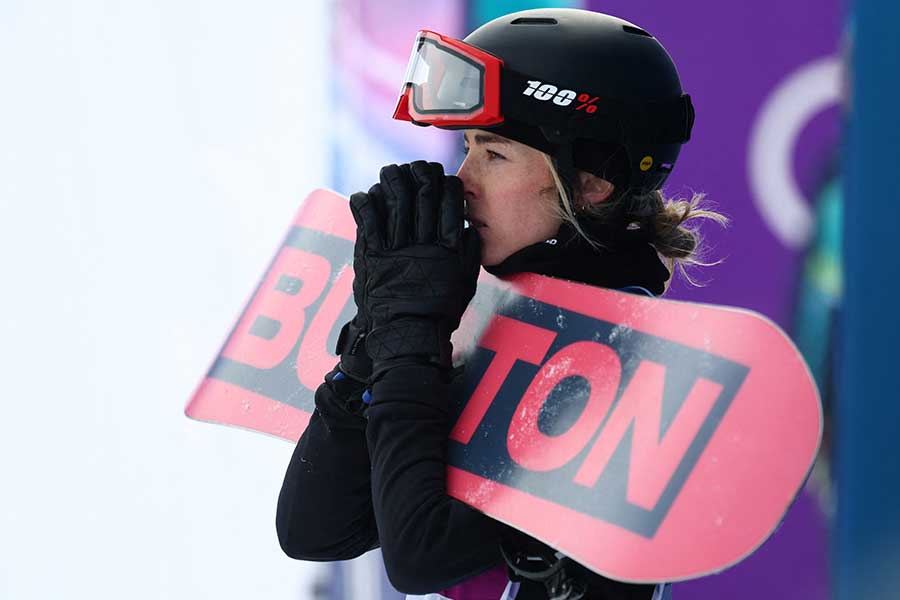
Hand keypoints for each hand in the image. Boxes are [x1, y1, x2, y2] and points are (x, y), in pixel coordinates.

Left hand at [349, 161, 480, 375]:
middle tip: (416, 167)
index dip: (445, 185)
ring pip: (394, 202)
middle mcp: (423, 244)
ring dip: (391, 182)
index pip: (449, 204)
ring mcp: (396, 248)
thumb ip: (468, 254)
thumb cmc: (439, 314)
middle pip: (422, 196)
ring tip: (390, 172)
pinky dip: (365, 204)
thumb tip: (470, 230)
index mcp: (447, 249)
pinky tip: (366, 194)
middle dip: (419, 175)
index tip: (442, 176)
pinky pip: (367, 221)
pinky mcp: (373, 256)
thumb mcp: (465, 284)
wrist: (408, 336)